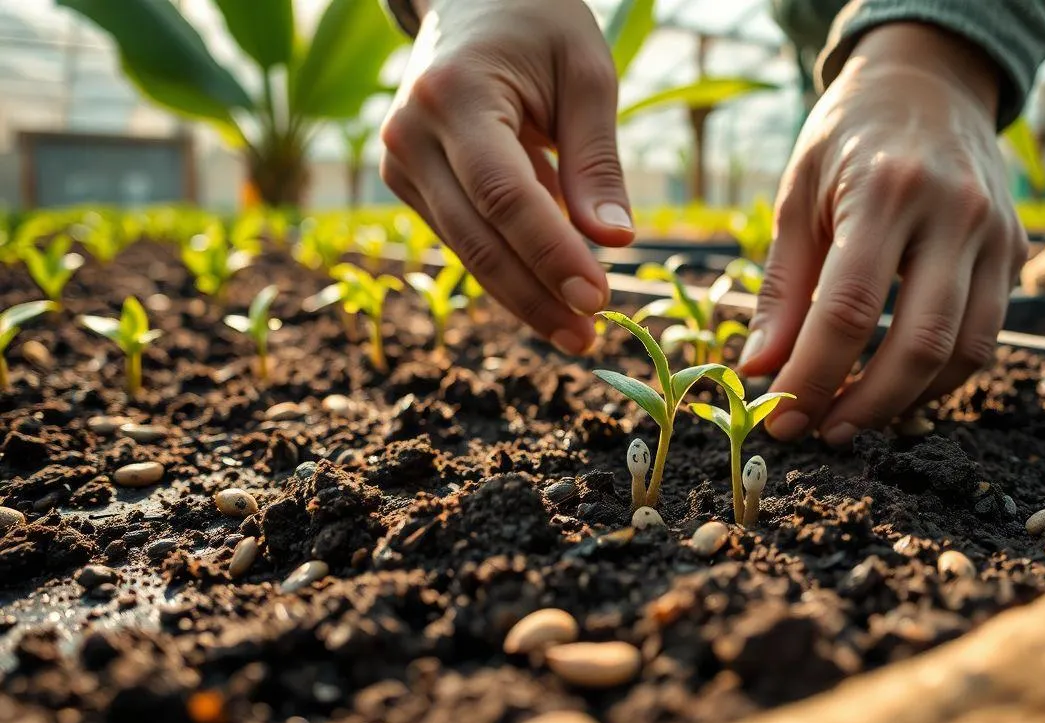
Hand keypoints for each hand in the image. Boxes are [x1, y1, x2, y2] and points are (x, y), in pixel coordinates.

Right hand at [380, 0, 632, 354]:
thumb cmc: (539, 27)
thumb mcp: (586, 75)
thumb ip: (597, 161)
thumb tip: (615, 242)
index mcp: (455, 95)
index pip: (505, 195)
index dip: (551, 255)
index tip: (597, 299)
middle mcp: (411, 133)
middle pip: (478, 237)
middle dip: (536, 295)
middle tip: (588, 339)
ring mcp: (399, 162)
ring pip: (466, 249)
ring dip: (524, 295)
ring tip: (578, 333)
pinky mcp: (407, 182)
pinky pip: (463, 238)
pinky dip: (508, 267)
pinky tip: (551, 294)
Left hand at [737, 23, 1027, 445]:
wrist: (930, 82)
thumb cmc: (849, 138)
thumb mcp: (798, 195)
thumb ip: (781, 286)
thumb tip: (758, 368)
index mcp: (886, 190)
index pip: (847, 310)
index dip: (812, 377)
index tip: (780, 419)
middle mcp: (954, 213)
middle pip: (919, 344)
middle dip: (865, 405)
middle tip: (819, 434)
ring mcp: (996, 234)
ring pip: (965, 352)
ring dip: (907, 402)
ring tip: (853, 419)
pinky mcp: (1016, 251)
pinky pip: (986, 336)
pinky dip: (941, 377)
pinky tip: (896, 388)